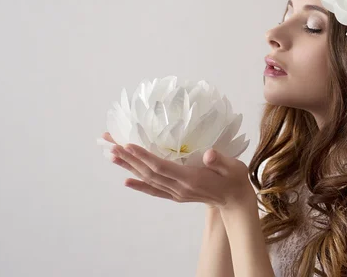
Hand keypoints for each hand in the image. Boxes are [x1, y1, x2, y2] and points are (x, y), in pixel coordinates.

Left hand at [102, 132, 255, 209]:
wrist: (236, 201)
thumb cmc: (235, 180)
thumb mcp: (234, 167)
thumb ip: (221, 161)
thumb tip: (208, 153)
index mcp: (191, 179)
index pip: (162, 167)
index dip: (144, 156)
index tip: (128, 145)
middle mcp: (179, 188)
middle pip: (149, 173)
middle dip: (129, 159)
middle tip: (111, 145)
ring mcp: (177, 193)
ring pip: (148, 180)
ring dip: (130, 168)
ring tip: (112, 156)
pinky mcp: (177, 195)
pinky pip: (154, 190)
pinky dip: (139, 185)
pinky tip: (127, 180)